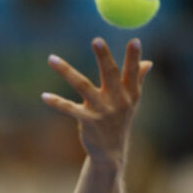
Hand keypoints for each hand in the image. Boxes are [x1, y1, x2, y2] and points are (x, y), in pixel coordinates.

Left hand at [42, 38, 151, 165]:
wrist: (111, 152)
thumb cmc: (120, 121)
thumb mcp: (131, 102)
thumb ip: (137, 80)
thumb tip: (148, 62)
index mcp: (130, 94)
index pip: (132, 72)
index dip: (134, 57)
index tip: (134, 40)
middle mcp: (118, 101)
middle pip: (109, 74)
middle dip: (104, 57)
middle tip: (97, 40)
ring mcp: (102, 111)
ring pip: (82, 85)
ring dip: (66, 71)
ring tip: (51, 58)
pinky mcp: (87, 121)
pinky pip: (69, 108)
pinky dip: (56, 102)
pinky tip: (44, 96)